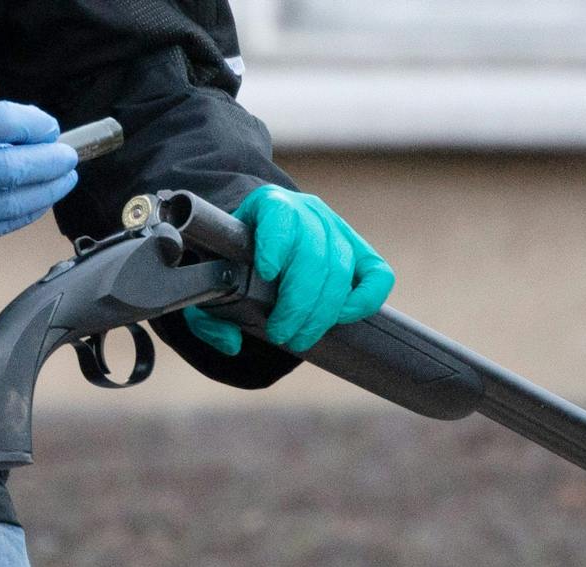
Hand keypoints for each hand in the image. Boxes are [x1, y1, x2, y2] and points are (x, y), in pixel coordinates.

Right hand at [0, 102, 79, 252]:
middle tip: (67, 156)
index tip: (48, 126)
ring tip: (62, 179)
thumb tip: (25, 137)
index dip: (34, 125)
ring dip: (44, 192)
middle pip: (14, 169)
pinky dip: (21, 215)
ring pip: (11, 204)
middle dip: (49, 163)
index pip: (2, 125)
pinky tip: (35, 204)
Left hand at [183, 185, 394, 354]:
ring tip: (300, 337)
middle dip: (298, 304)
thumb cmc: (233, 262)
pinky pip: (377, 274)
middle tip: (282, 334)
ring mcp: (336, 229)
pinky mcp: (359, 250)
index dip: (275, 244)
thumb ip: (207, 316)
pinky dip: (364, 300)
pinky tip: (341, 318)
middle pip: (314, 255)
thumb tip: (231, 342)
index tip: (266, 272)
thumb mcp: (211, 282)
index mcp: (268, 205)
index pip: (279, 216)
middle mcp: (306, 211)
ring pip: (341, 269)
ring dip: (322, 313)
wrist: (259, 238)